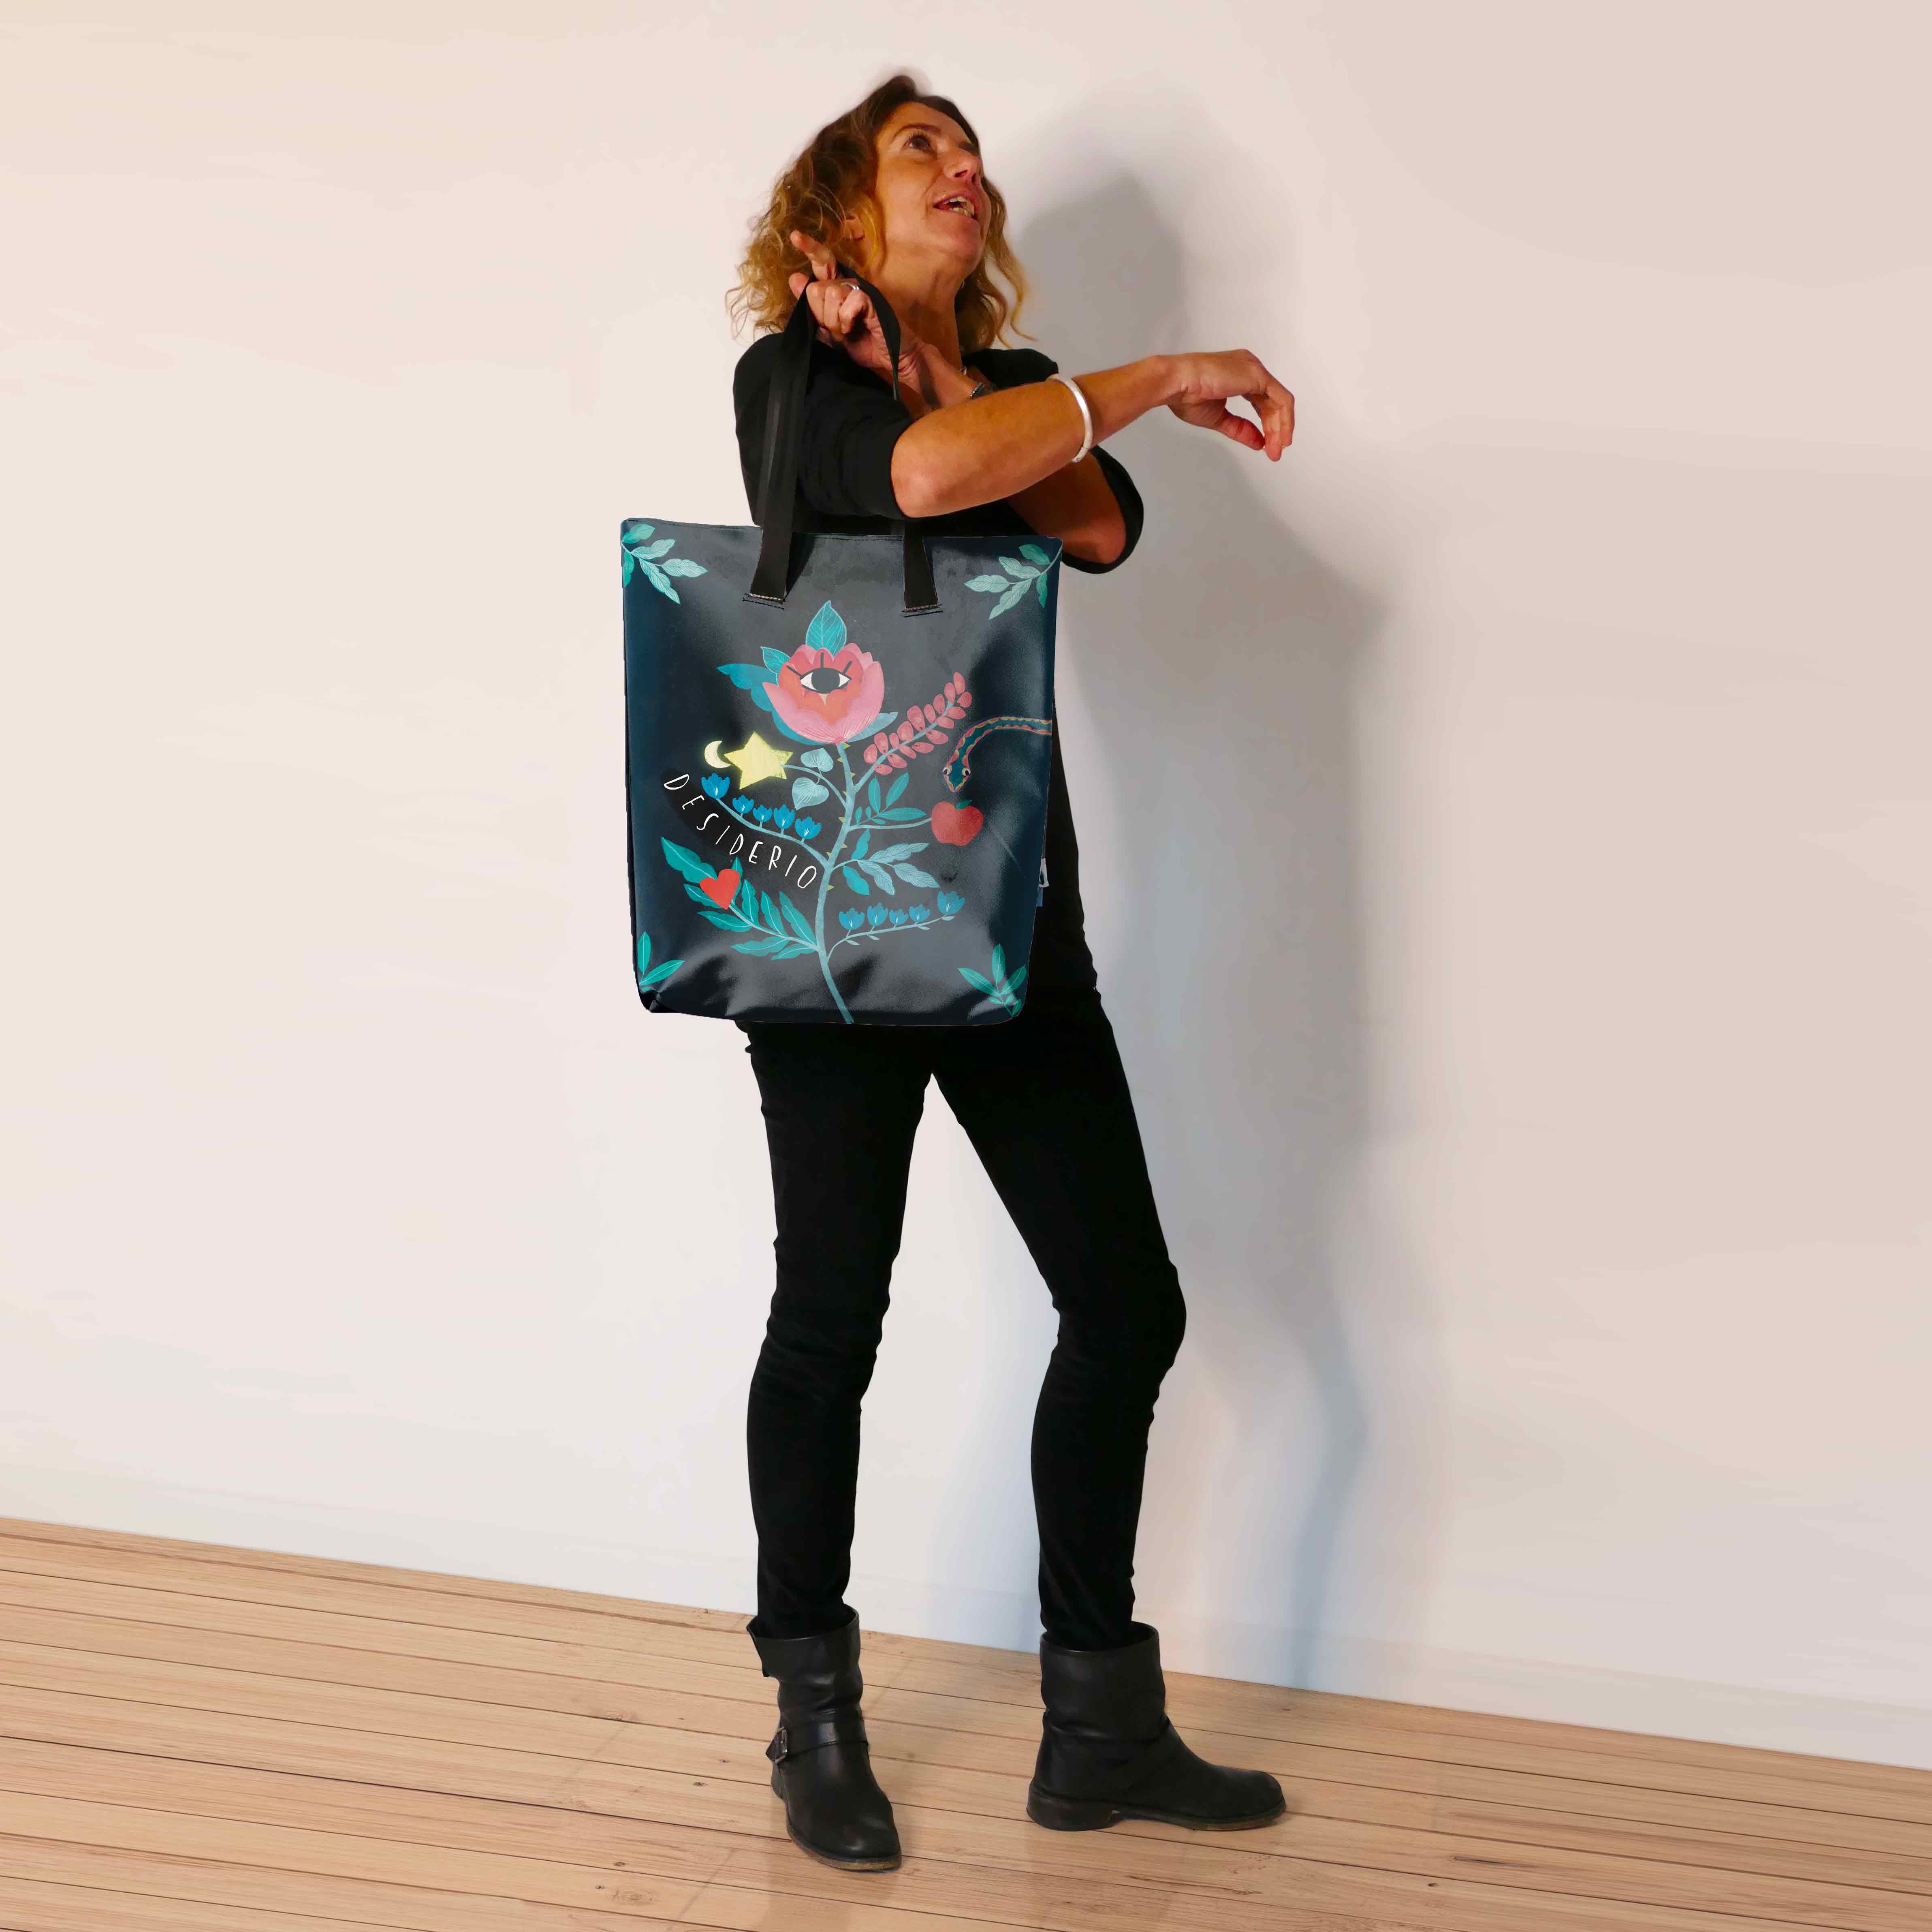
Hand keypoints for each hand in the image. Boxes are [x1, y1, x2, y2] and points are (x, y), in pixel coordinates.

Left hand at [788, 229, 921, 391]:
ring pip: (831, 294)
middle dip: (821, 315)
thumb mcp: (829, 331)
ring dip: (833, 320)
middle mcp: (849, 284)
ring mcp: (861, 290)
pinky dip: (846, 320)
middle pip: (816, 288)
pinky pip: (849, 301)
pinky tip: (853, 329)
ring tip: (845, 332)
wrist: (892, 358)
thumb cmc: (863, 344)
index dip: (810, 248)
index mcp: (838, 289)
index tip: (794, 236)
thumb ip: (813, 307)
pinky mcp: (872, 299)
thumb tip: (795, 278)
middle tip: (836, 330)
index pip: (822, 262)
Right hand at [1165, 350, 1294, 459]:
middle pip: (1272, 402)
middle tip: (1275, 452)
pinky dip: (1285, 419)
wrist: (1177, 383)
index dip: (1267, 424)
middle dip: (1276, 429)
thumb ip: (1240, 429)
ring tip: (1277, 449)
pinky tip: (1281, 436)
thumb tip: (1259, 443)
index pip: (1261, 401)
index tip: (1268, 445)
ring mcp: (1254, 370)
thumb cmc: (1187, 395)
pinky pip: (1281, 399)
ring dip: (1281, 427)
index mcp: (1239, 375)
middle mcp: (1249, 369)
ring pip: (1279, 401)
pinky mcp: (1257, 375)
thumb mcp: (1219, 419)